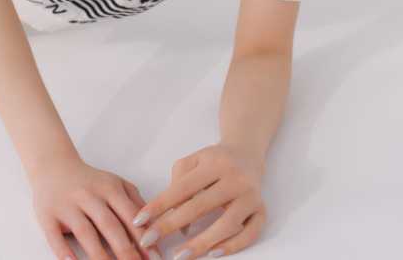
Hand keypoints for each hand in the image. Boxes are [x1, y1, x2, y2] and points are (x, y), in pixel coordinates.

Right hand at [31, 152, 163, 259]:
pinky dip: (64, 253)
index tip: (155, 259)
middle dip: (125, 251)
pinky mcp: (47, 215)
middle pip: (109, 225)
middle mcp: (89, 195)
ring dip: (99, 256)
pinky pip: (55, 236)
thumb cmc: (90, 181)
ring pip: (85, 232)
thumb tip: (155, 230)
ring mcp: (67, 205)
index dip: (142, 238)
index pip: (129, 215)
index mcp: (109, 188)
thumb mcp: (115, 184)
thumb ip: (135, 203)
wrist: (54, 165)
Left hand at [131, 144, 266, 257]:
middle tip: (149, 241)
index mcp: (214, 163)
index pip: (182, 188)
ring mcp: (250, 195)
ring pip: (227, 224)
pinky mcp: (262, 210)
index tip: (140, 221)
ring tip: (180, 256)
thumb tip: (175, 223)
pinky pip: (250, 234)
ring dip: (201, 243)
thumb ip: (178, 184)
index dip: (159, 205)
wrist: (246, 153)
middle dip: (171, 226)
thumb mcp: (193, 161)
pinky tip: (213, 253)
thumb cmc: (214, 161)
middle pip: (200, 206)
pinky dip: (232, 246)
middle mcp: (235, 178)